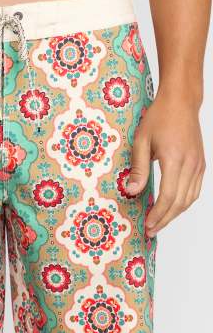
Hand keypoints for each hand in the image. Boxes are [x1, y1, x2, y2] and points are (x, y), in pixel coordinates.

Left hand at [125, 88, 204, 237]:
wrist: (180, 102)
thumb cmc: (159, 118)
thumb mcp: (141, 141)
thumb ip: (137, 168)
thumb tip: (131, 192)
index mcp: (174, 159)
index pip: (168, 196)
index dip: (158, 214)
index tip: (147, 225)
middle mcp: (190, 164)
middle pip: (180, 202)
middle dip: (165, 219)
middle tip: (151, 230)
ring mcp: (198, 165)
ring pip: (190, 199)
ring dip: (175, 214)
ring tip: (159, 222)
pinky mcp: (201, 164)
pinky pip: (194, 190)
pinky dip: (184, 203)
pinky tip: (172, 207)